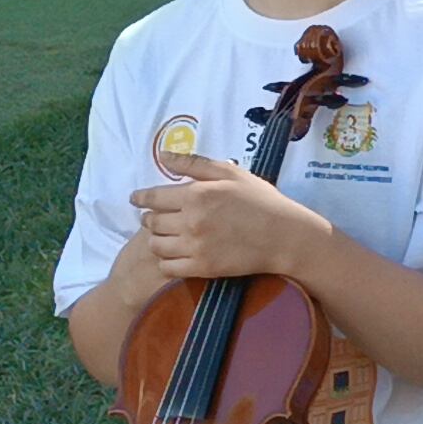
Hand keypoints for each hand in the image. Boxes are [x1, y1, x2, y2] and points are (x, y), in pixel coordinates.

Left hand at [129, 153, 331, 283]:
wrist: (285, 236)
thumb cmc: (260, 200)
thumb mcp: (231, 172)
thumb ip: (194, 163)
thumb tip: (162, 155)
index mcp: (197, 194)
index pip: (153, 197)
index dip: (141, 198)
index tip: (137, 199)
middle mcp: (191, 220)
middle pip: (152, 222)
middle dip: (151, 218)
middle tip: (159, 217)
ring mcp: (195, 246)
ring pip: (156, 245)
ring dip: (157, 239)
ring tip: (168, 235)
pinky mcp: (201, 267)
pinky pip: (168, 266)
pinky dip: (166, 260)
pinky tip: (176, 253)